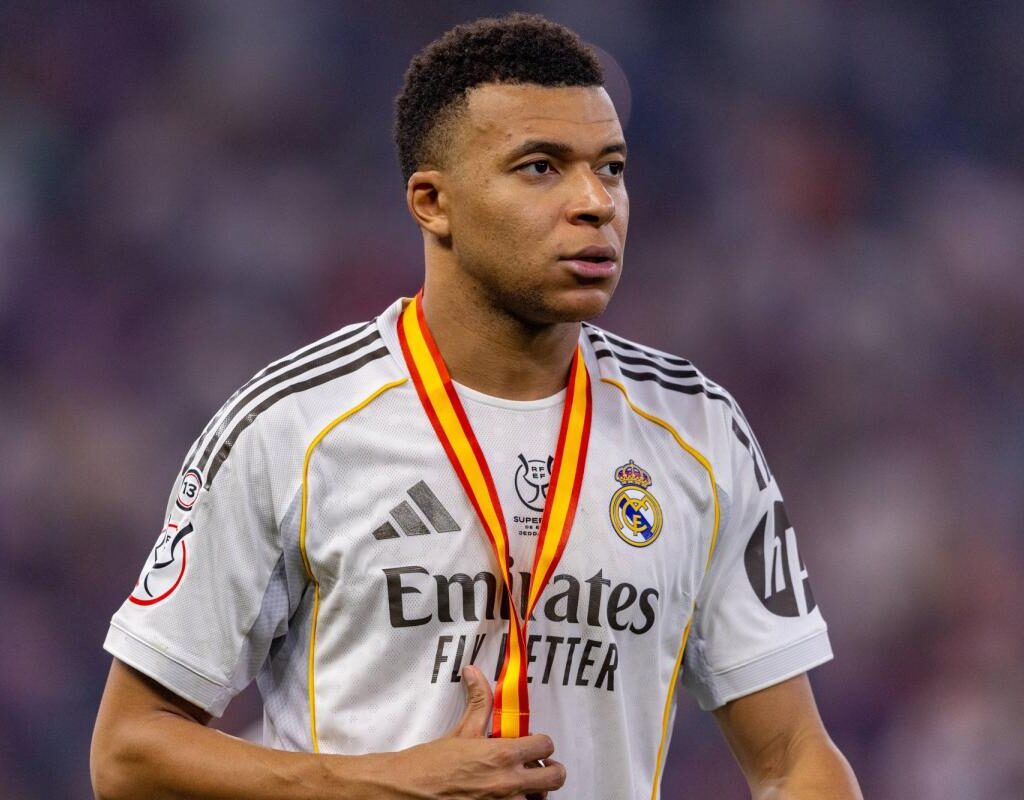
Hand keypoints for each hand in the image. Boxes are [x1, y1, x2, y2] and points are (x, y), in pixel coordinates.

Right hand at [362, 665, 565, 798]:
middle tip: (537, 768)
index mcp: (503, 755)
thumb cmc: (432, 762)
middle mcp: (509, 783)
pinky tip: (501, 798)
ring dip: (532, 792)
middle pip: (555, 778)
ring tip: (518, 786)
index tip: (533, 744)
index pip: (546, 745)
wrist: (407, 790)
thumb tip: (474, 671)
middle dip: (550, 771)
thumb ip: (478, 701)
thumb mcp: (461, 731)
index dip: (542, 743)